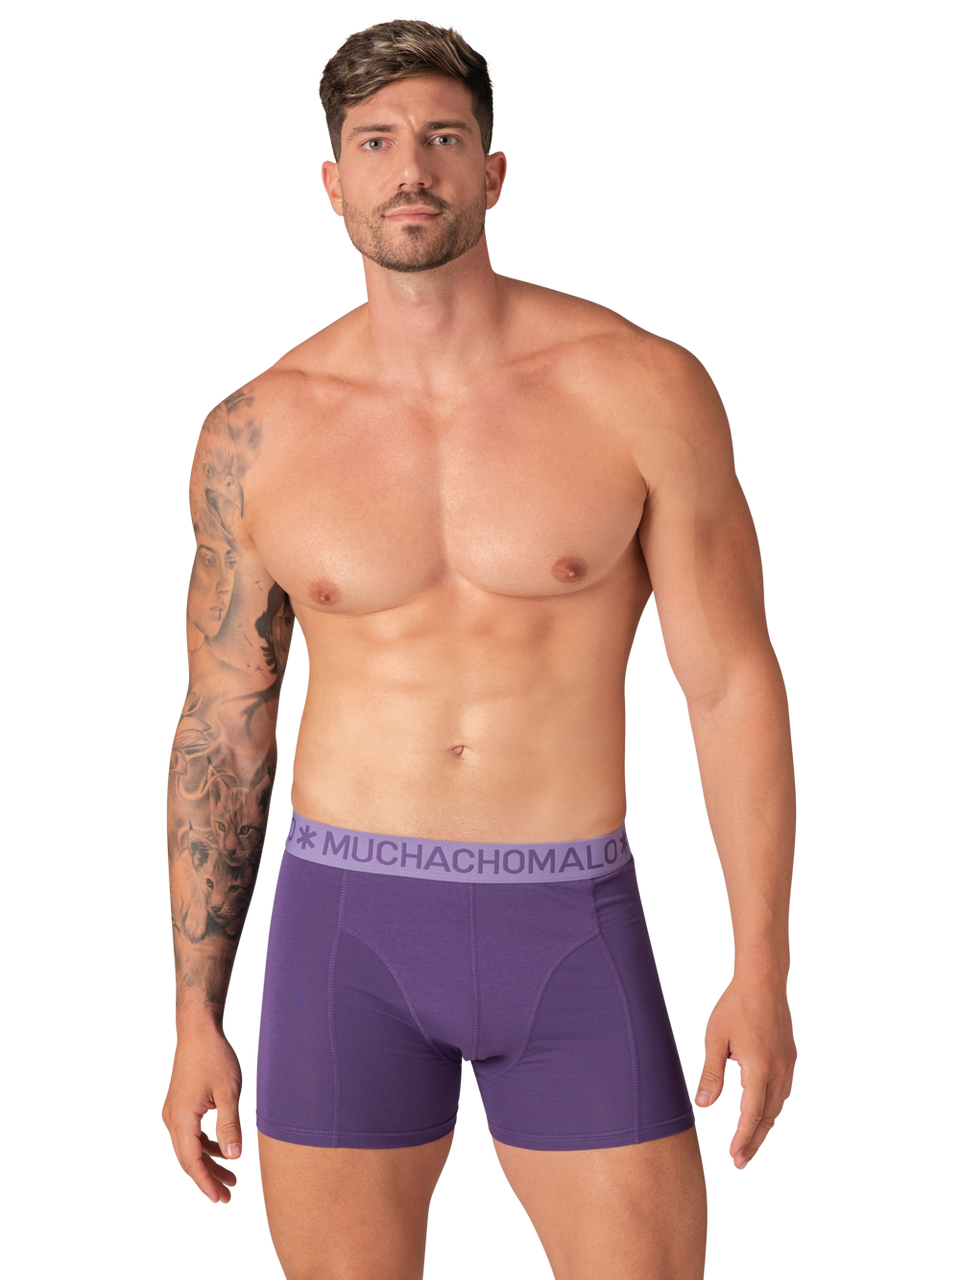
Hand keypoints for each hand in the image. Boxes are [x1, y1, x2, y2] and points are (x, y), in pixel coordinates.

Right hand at [160, 1024, 244, 1205]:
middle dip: (208, 1180)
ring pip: (189, 1148)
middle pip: (188, 1160)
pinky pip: (190, 1134)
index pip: (192, 1163)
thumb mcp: (228, 1091)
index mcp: (182, 1119)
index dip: (206, 1185)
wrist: (198, 1028)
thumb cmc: (214, 1056)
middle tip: (229, 1197)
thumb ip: (230, 1126)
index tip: (220, 1201)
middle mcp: (172, 1119)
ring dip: (209, 1164)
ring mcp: (174, 1111)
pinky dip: (206, 1146)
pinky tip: (223, 1152)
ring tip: (233, 1179)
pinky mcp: (179, 1104)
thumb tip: (234, 1158)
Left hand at [693, 974, 797, 1171]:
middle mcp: (779, 1071)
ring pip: (778, 1107)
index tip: (732, 1159)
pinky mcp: (791, 1057)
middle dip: (754, 1143)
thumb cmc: (736, 1005)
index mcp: (759, 1069)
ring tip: (750, 1145)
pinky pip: (784, 1093)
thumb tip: (704, 1107)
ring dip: (764, 1129)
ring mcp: (788, 1064)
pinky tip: (763, 1114)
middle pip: (768, 1118)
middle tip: (740, 1164)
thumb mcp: (715, 1038)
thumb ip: (711, 1074)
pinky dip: (773, 1110)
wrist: (764, 979)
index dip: (741, 1139)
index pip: (751, 1116)